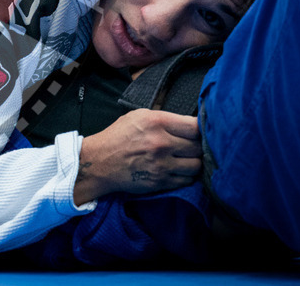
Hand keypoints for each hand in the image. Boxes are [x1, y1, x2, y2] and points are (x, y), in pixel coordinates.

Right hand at [74, 109, 201, 204]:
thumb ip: (163, 118)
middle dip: (197, 146)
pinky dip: (186, 176)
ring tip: (186, 159)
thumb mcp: (137, 116)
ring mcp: (162, 165)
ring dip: (193, 162)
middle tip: (190, 146)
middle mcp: (161, 143)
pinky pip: (186, 180)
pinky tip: (178, 170)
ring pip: (196, 165)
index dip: (200, 129)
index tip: (198, 132)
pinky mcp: (160, 182)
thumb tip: (188, 123)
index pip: (195, 126)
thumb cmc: (118, 137)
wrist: (99, 162)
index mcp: (156, 122)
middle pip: (198, 147)